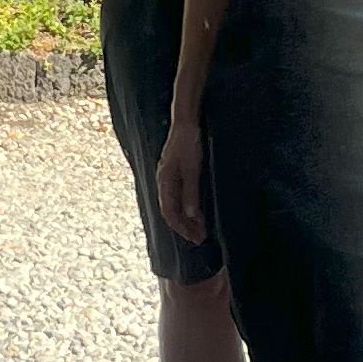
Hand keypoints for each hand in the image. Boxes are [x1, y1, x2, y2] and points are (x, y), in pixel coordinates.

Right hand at [156, 118, 208, 244]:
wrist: (185, 124)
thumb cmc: (188, 144)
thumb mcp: (192, 170)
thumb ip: (190, 193)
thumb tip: (190, 215)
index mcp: (164, 181)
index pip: (169, 212)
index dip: (181, 227)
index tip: (195, 238)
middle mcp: (163, 182)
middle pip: (170, 211)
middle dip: (184, 226)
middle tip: (199, 238)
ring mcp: (167, 178)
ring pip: (173, 204)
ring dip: (186, 218)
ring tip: (199, 229)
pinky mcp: (173, 174)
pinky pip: (177, 197)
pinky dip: (186, 207)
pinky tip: (195, 211)